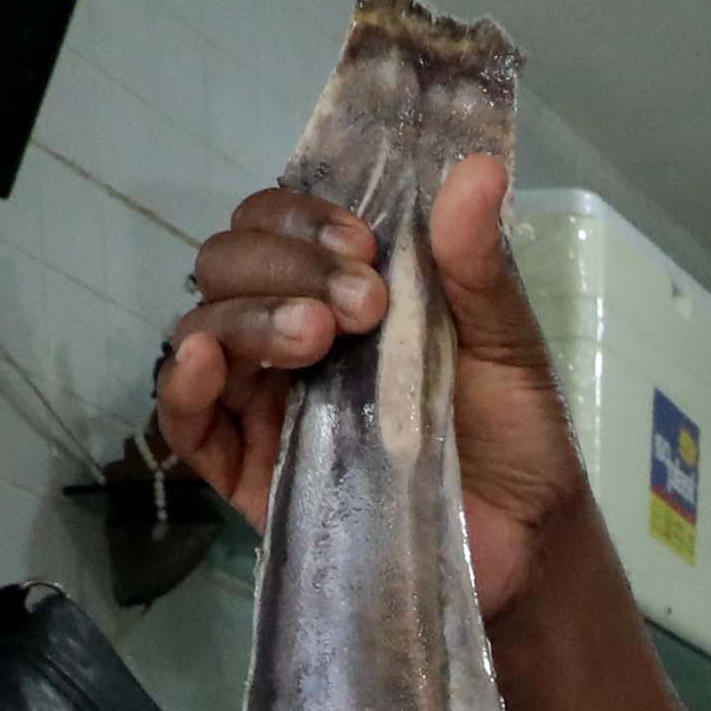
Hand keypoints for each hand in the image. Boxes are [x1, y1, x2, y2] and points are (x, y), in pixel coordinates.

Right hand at [156, 155, 586, 623]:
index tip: (366, 245)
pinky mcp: (252, 473)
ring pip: (203, 331)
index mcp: (342, 290)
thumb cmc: (517, 437)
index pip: (277, 223)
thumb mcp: (507, 343)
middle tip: (363, 305)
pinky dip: (181, 384)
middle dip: (283, 265)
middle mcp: (293, 336)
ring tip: (316, 338)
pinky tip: (205, 360)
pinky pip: (185, 424)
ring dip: (248, 315)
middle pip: (229, 264)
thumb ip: (479, 265)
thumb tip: (480, 168)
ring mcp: (266, 402)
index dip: (302, 219)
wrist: (529, 543)